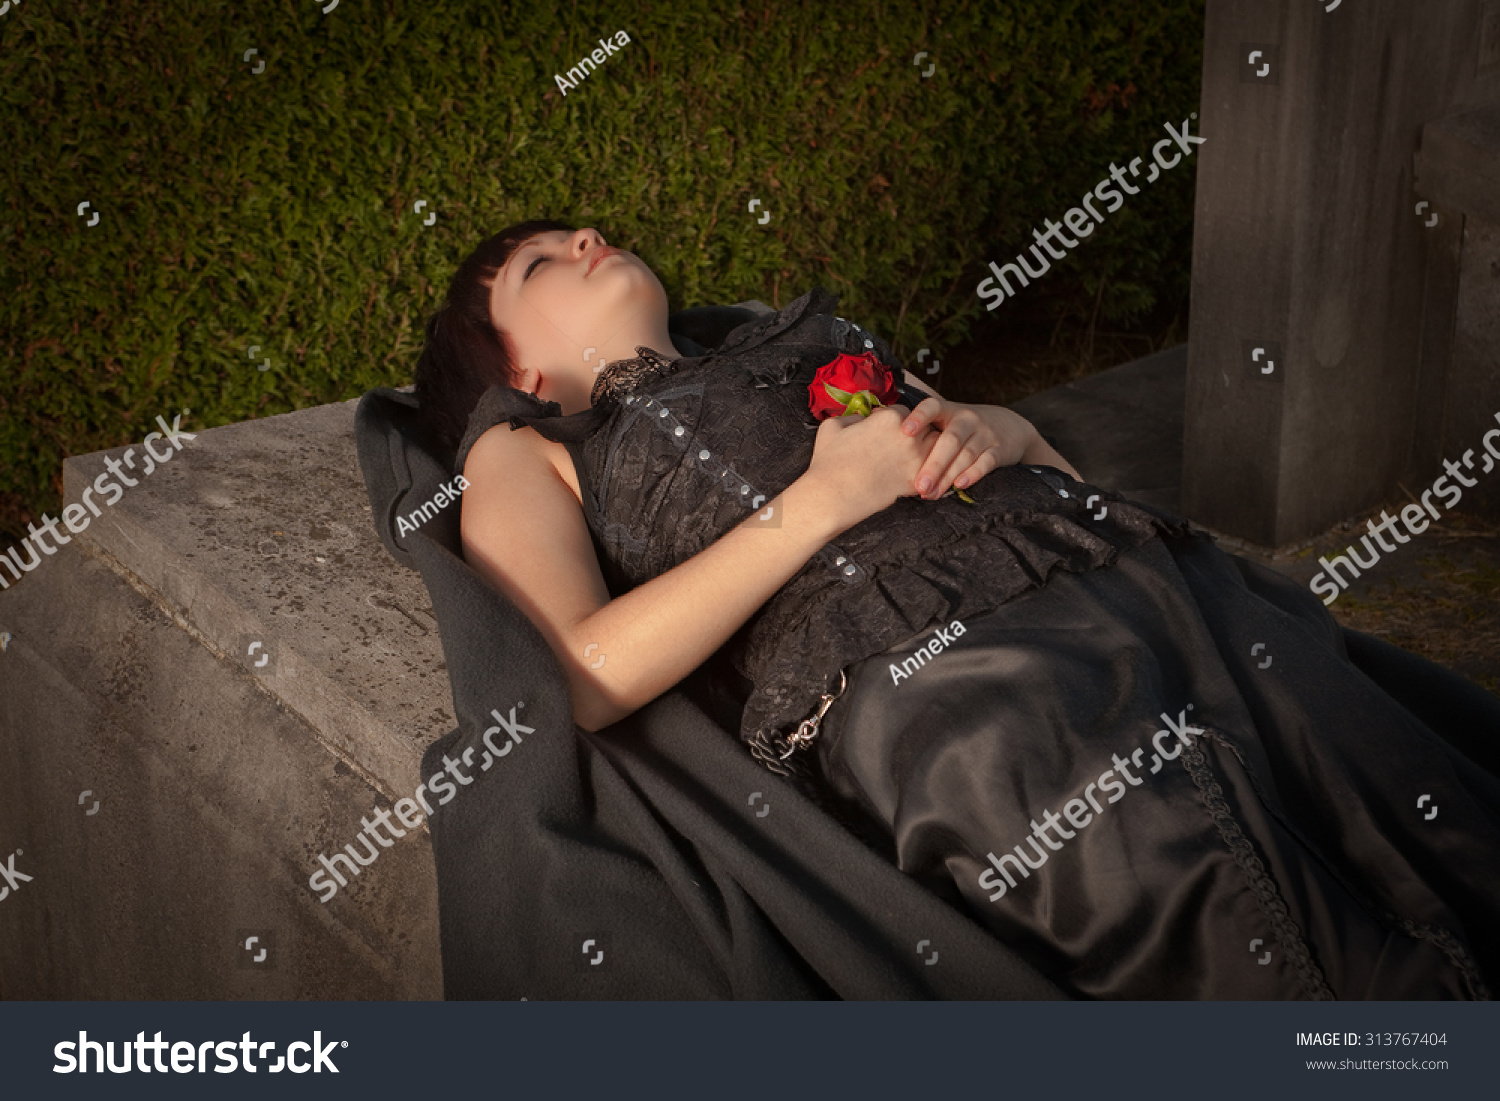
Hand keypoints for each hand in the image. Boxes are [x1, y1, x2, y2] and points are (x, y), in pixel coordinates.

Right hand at [802, 404, 940, 529]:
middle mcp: (909, 435)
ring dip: (929, 451)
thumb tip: (862, 419)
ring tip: (915, 460)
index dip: (898, 421)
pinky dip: (929, 474)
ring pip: (936, 448)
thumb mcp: (832, 426)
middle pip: (926, 427)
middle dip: (919, 434)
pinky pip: (933, 473)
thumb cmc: (829, 461)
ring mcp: (916, 459)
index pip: (906, 412)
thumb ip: (852, 417)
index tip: (890, 431)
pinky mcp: (916, 481)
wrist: (833, 495)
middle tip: (906, 445)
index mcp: (890, 417)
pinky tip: (919, 477)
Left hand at [898, 397, 1038, 498]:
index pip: (932, 406)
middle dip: (933, 464)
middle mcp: (966, 419)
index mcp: (948, 410)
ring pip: (965, 454)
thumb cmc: (962, 428)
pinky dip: (973, 473)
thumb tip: (875, 419)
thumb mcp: (944, 419)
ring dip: (948, 476)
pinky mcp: (999, 449)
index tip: (904, 431)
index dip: (919, 417)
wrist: (1009, 426)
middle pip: (949, 440)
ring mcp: (984, 434)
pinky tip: (960, 485)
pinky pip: (986, 462)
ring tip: (931, 494)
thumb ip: (919, 424)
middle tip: (918, 486)